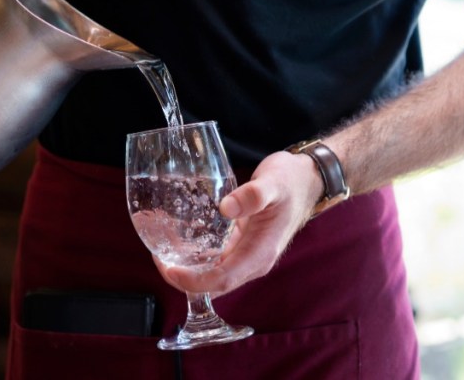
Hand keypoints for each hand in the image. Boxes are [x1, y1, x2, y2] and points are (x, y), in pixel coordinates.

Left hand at [155, 151, 323, 295]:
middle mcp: (251, 260)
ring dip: (186, 268)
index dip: (193, 280)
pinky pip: (214, 258)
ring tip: (159, 250)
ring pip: (211, 272)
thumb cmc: (291, 182)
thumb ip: (252, 196)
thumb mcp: (273, 184)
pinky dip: (194, 254)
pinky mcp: (240, 244)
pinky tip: (176, 240)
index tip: (169, 268)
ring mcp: (246, 254)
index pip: (222, 280)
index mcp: (259, 254)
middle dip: (183, 277)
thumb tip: (225, 208)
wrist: (306, 180)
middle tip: (156, 258)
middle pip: (213, 283)